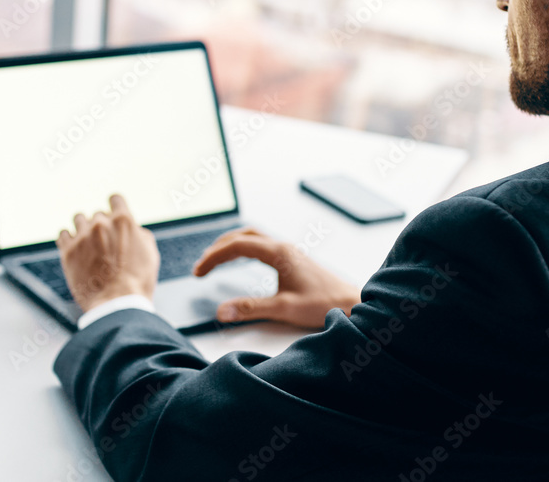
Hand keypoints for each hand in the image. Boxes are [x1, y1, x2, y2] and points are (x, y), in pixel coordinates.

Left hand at [57, 194, 159, 312]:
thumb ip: (138, 233)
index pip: (115, 199)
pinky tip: (76, 249)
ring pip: (79, 219)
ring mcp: (82, 237)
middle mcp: (101, 224)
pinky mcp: (68, 251)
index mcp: (123, 221)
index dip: (116, 208)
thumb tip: (130, 229)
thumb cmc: (138, 280)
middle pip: (98, 214)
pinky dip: (69, 239)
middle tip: (106, 244)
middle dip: (103, 226)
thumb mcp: (150, 252)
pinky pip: (63, 234)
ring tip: (89, 244)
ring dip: (84, 228)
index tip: (115, 217)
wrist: (117, 304)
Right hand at [193, 228, 361, 328]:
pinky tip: (242, 261)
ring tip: (214, 260)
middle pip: (242, 236)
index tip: (198, 272)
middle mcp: (282, 247)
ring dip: (231, 245)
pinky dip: (244, 249)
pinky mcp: (292, 259)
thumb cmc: (323, 304)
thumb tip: (221, 312)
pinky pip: (262, 245)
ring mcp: (288, 251)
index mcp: (279, 253)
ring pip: (253, 237)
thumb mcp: (284, 309)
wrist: (350, 302)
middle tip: (201, 267)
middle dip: (218, 248)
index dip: (213, 258)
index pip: (237, 246)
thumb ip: (251, 309)